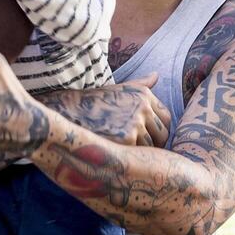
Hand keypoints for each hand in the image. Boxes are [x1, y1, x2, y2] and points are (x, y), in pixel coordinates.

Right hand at [42, 76, 171, 146]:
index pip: (166, 118)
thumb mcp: (117, 88)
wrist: (67, 113)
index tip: (150, 139)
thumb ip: (140, 85)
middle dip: (154, 145)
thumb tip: (156, 76)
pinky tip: (119, 158)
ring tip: (125, 155)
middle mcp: (143, 107)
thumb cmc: (92, 104)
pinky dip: (131, 159)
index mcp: (143, 95)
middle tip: (139, 152)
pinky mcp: (127, 140)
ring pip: (151, 147)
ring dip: (141, 154)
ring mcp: (135, 123)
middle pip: (162, 134)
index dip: (159, 131)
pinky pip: (139, 155)